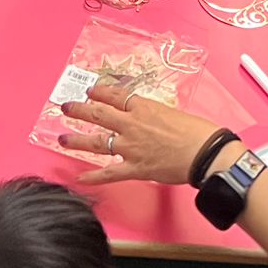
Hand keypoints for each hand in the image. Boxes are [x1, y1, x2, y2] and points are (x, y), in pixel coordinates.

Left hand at [58, 75, 226, 186]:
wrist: (205, 153)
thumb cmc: (197, 131)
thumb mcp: (173, 113)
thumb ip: (154, 115)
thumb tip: (148, 118)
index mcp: (143, 108)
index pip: (114, 96)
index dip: (99, 93)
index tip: (89, 91)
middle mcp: (132, 125)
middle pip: (99, 114)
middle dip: (79, 110)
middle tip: (66, 107)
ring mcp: (131, 147)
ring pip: (97, 142)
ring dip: (77, 140)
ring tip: (62, 139)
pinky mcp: (135, 168)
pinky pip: (109, 173)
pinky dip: (94, 176)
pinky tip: (81, 176)